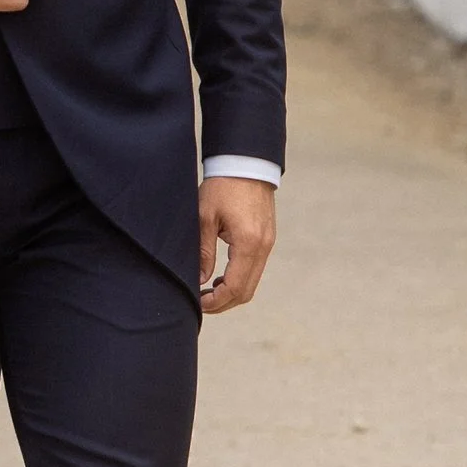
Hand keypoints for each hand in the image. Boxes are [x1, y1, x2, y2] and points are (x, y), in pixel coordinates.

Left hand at [198, 177, 275, 311]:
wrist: (246, 163)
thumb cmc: (222, 186)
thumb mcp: (205, 217)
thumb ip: (203, 251)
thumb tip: (200, 280)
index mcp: (248, 243)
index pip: (235, 287)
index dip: (217, 301)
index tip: (198, 304)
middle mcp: (263, 247)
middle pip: (247, 291)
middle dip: (224, 303)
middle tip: (201, 304)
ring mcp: (268, 244)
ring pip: (252, 282)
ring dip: (232, 292)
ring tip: (208, 292)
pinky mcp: (267, 239)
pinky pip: (255, 268)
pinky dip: (239, 279)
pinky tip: (221, 277)